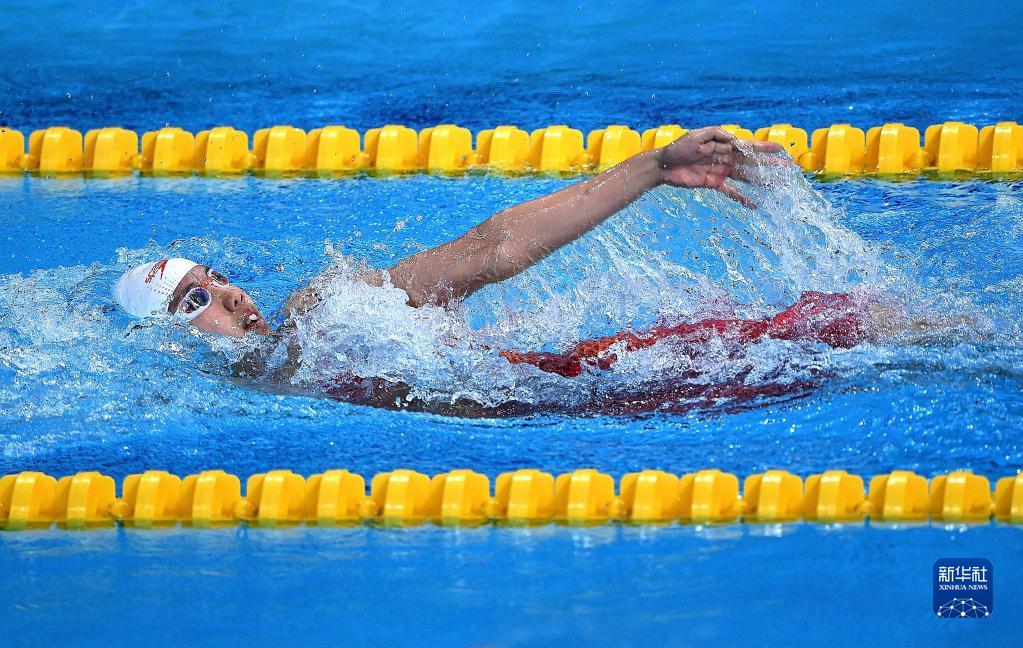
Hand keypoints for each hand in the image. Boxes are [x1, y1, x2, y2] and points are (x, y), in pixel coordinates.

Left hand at [656, 127, 784, 207]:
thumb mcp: (697, 136)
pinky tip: (754, 205)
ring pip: (745, 176)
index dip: (764, 148)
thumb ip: (717, 135)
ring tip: (775, 185)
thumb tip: (735, 139)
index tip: (780, 150)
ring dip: (760, 181)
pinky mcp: (713, 183)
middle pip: (751, 162)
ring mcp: (720, 171)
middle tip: (786, 169)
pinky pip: (731, 191)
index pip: (748, 146)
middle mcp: (725, 157)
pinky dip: (742, 198)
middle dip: (768, 165)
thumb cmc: (678, 148)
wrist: (663, 165)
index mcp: (724, 145)